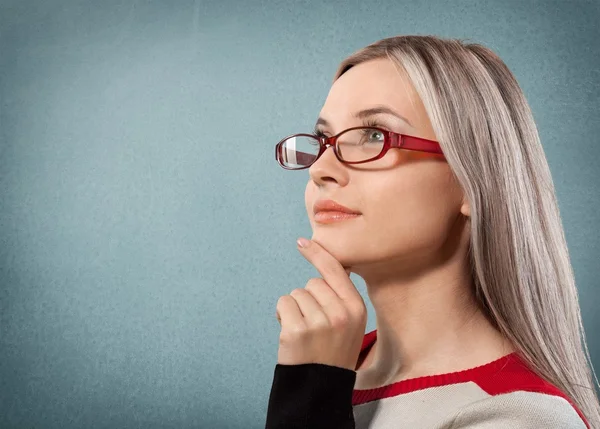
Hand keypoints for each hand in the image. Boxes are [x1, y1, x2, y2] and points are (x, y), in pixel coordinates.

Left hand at [275, 238, 367, 370]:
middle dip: (308, 298)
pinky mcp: (297, 330)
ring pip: (296, 293)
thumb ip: (341, 297)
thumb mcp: (350, 323)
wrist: (321, 387)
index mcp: (356, 309)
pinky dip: (282, 314)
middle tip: (314, 323)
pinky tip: (290, 333)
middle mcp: (340, 314)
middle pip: (313, 283)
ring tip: (304, 331)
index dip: (319, 254)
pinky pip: (283, 303)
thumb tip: (328, 263)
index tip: (303, 241)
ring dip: (295, 308)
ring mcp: (319, 322)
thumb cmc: (332, 351)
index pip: (336, 271)